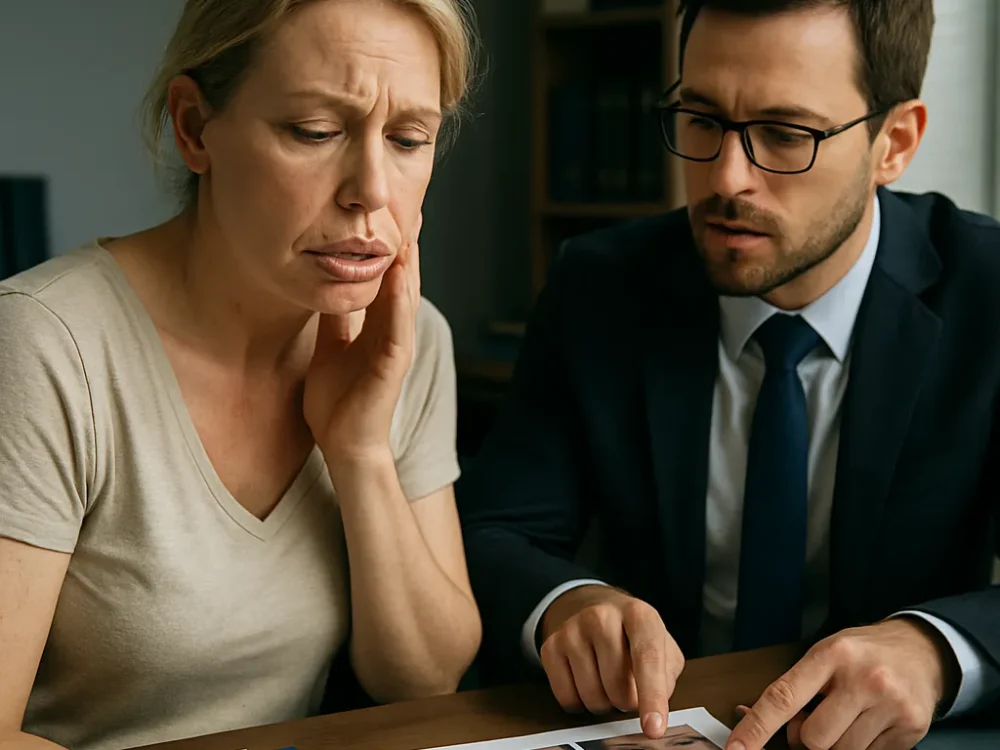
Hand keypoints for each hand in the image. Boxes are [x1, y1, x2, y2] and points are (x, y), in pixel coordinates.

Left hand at [304, 217, 421, 466]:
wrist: (344, 445)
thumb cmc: (338, 402)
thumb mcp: (331, 347)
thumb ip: (336, 318)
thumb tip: (327, 284)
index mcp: (378, 327)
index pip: (388, 277)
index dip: (390, 246)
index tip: (390, 212)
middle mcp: (393, 331)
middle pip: (404, 279)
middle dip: (408, 243)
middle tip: (413, 204)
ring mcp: (397, 346)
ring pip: (406, 296)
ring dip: (410, 263)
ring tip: (411, 227)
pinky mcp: (393, 364)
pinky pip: (398, 325)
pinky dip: (400, 299)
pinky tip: (399, 275)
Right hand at [539, 585, 684, 738]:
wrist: (595, 608)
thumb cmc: (634, 635)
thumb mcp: (663, 645)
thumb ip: (667, 675)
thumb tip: (655, 708)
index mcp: (638, 614)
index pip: (647, 658)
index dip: (652, 695)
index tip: (654, 727)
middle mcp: (602, 617)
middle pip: (619, 688)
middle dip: (628, 701)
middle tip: (628, 683)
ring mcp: (572, 630)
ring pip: (593, 698)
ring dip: (605, 702)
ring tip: (607, 679)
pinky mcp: (551, 646)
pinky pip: (568, 698)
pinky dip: (580, 701)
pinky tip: (586, 679)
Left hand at [726, 618, 958, 749]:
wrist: (920, 651)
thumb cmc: (862, 653)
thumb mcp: (824, 655)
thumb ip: (793, 687)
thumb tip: (748, 717)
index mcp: (832, 654)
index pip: (784, 697)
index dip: (757, 727)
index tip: (736, 749)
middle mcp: (863, 679)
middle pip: (813, 739)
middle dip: (808, 737)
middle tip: (820, 717)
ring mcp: (890, 705)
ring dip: (835, 744)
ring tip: (847, 717)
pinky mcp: (911, 728)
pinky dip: (861, 747)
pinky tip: (870, 723)